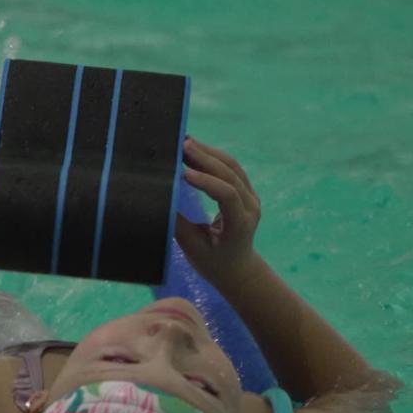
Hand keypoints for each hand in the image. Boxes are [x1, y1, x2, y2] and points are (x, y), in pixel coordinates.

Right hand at [174, 137, 261, 286]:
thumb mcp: (192, 247)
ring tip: (186, 143)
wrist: (236, 269)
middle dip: (206, 158)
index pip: (227, 195)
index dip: (206, 182)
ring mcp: (251, 197)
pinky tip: (196, 150)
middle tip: (182, 145)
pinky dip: (213, 158)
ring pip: (232, 167)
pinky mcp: (246, 192)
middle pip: (230, 175)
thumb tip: (161, 198)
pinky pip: (231, 169)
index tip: (183, 173)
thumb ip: (178, 223)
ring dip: (209, 153)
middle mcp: (251, 207)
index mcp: (240, 225)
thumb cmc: (212, 262)